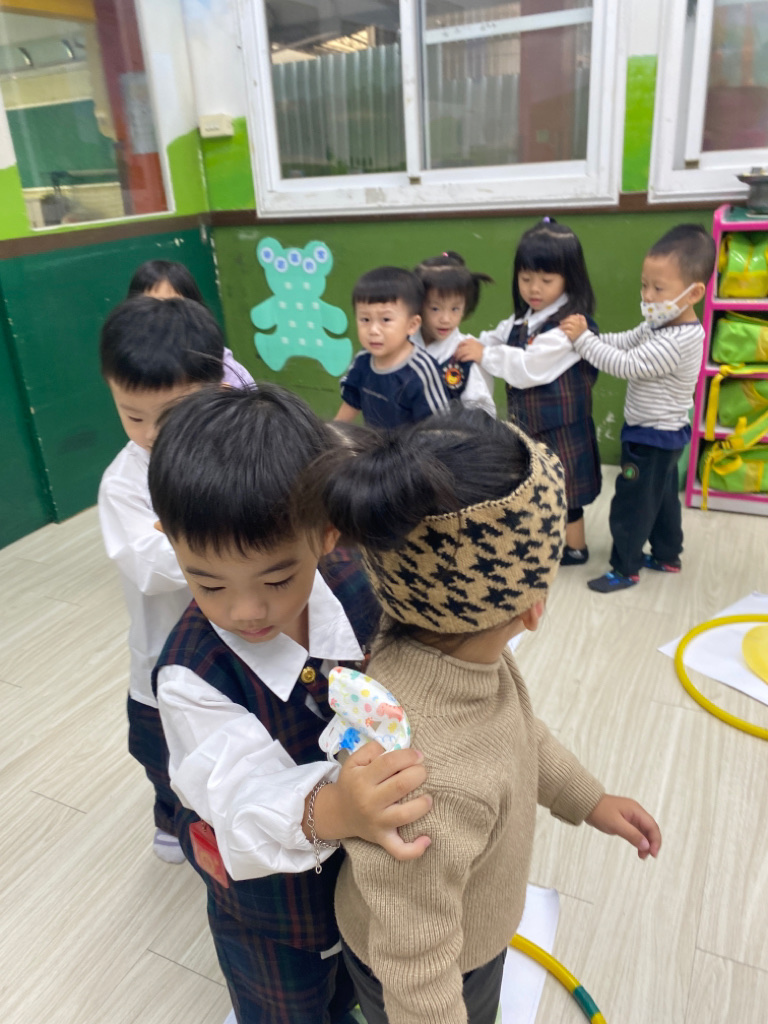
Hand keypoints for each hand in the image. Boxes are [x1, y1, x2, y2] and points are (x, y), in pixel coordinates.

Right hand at [311, 741, 431, 859]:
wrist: (338, 813)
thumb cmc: (352, 783)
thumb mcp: (354, 761)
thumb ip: (372, 749)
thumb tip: (394, 746)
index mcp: (362, 779)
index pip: (389, 763)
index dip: (408, 756)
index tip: (418, 755)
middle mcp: (369, 802)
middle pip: (401, 785)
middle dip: (419, 774)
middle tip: (422, 772)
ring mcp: (377, 823)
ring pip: (405, 815)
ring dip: (423, 804)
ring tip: (428, 797)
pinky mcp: (382, 839)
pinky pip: (399, 850)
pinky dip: (415, 849)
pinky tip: (427, 839)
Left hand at [454, 338, 483, 363]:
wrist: (488, 355)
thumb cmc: (483, 350)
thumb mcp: (477, 344)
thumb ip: (471, 343)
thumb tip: (464, 346)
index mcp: (472, 341)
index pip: (462, 342)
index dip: (458, 346)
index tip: (456, 349)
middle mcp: (471, 345)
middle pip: (461, 348)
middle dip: (456, 353)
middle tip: (455, 356)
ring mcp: (472, 350)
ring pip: (462, 353)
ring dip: (458, 357)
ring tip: (457, 359)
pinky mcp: (473, 356)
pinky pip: (465, 357)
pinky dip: (462, 359)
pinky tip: (462, 361)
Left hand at [559, 314, 587, 342]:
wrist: (582, 340)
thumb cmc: (582, 331)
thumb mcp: (584, 324)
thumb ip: (582, 318)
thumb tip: (577, 314)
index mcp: (581, 321)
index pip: (574, 317)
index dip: (568, 317)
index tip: (565, 318)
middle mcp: (578, 325)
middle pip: (570, 320)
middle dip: (564, 320)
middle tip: (560, 322)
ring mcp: (575, 330)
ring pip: (568, 325)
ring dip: (563, 325)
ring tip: (560, 327)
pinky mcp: (572, 335)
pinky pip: (566, 331)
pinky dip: (563, 330)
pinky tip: (562, 330)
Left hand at [586, 794, 661, 859]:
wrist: (586, 804)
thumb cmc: (600, 812)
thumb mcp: (616, 825)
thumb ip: (632, 835)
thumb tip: (647, 845)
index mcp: (636, 810)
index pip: (652, 826)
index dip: (656, 840)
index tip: (653, 853)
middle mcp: (636, 812)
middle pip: (650, 829)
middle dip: (652, 843)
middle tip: (648, 856)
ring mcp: (631, 816)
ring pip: (644, 831)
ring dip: (646, 843)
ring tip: (642, 856)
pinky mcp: (625, 821)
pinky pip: (637, 831)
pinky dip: (639, 840)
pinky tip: (638, 849)